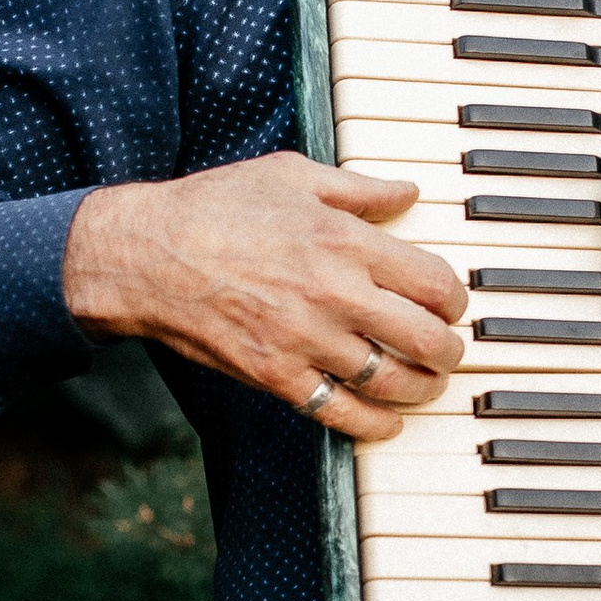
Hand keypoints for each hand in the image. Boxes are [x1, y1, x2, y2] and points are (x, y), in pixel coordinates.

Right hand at [63, 152, 465, 437]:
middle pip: (426, 338)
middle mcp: (334, 294)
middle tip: (449, 350)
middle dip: (450, 350)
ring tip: (427, 383)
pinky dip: (374, 424)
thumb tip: (407, 194)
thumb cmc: (212, 207)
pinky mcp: (275, 376)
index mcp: (345, 240)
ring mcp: (305, 340)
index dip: (455, 298)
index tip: (451, 303)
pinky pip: (341, 413)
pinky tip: (388, 422)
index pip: (435, 282)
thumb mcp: (290, 175)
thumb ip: (357, 188)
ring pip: (392, 381)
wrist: (145, 256)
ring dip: (422, 388)